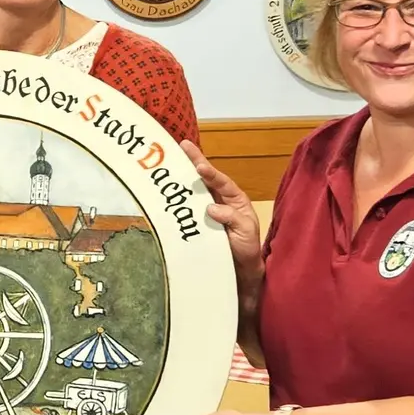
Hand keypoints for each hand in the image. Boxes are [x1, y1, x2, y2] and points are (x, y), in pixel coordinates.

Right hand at [179, 140, 262, 277]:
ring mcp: (207, 210)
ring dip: (183, 177)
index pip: (222, 182)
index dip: (210, 173)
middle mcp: (219, 200)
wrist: (239, 269)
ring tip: (170, 161)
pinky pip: (186, 208)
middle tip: (182, 145)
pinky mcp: (196, 222)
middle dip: (194, 161)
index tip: (200, 166)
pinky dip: (177, 199)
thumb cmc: (247, 248)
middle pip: (205, 178)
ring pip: (194, 190)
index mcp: (234, 199)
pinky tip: (166, 191)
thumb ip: (232, 218)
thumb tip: (211, 207)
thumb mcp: (245, 231)